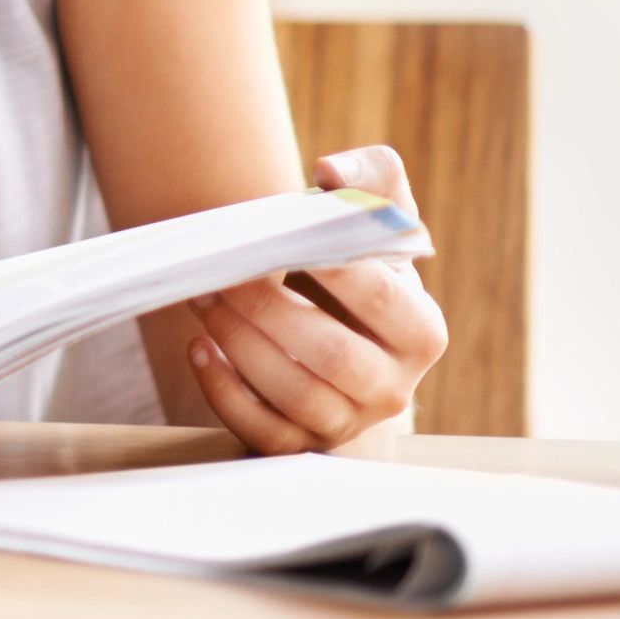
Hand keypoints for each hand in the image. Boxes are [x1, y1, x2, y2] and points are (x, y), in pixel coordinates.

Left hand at [183, 145, 447, 452]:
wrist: (342, 347)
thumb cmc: (358, 277)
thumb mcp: (378, 228)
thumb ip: (370, 181)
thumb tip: (332, 172)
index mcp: (421, 330)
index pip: (377, 295)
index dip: (326, 264)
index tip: (278, 238)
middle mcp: (393, 387)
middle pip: (331, 354)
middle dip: (266, 307)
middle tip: (219, 272)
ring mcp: (348, 422)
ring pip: (294, 394)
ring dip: (238, 341)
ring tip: (201, 297)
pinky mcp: (302, 446)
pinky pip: (263, 431)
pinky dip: (224, 392)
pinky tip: (198, 348)